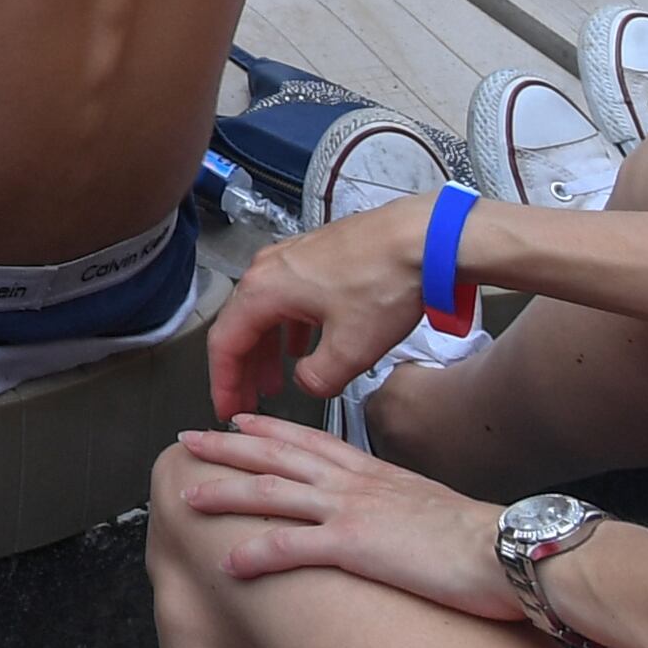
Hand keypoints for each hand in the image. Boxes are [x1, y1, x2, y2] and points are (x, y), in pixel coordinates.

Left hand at [163, 419, 517, 618]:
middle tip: (188, 439)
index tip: (240, 419)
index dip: (269, 427)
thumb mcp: (427, 504)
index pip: (309, 438)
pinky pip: (289, 546)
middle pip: (276, 454)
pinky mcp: (352, 545)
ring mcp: (348, 510)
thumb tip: (389, 512)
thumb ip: (398, 501)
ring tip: (187, 496)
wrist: (502, 548)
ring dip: (224, 493)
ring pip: (270, 492)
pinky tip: (229, 562)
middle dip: (227, 446)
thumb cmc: (477, 536)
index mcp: (372, 470)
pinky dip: (254, 553)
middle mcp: (353, 482)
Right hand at [204, 200, 432, 420]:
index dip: (224, 382)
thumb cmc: (385, 280)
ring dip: (266, 350)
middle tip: (246, 401)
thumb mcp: (351, 348)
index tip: (227, 408)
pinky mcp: (316, 257)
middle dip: (242, 370)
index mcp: (264, 289)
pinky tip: (305, 345)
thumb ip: (319, 378)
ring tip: (275, 382)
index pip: (226, 343)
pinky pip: (287, 299)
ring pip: (264, 311)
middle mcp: (269, 269)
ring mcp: (292, 259)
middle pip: (240, 326)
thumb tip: (307, 383)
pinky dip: (287, 329)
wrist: (423, 239)